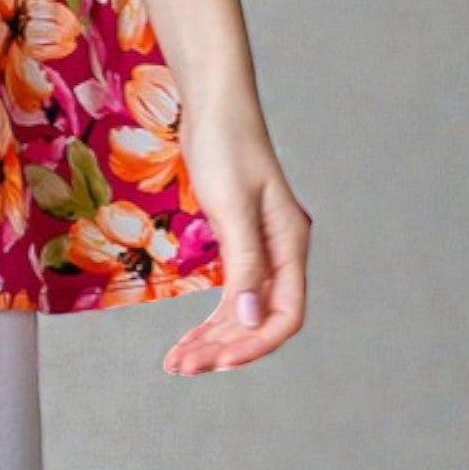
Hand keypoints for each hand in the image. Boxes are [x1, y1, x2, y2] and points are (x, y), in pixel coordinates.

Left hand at [164, 100, 312, 376]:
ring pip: (243, 310)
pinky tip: (191, 334)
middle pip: (260, 319)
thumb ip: (245, 263)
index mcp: (289, 245)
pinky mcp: (237, 238)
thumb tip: (252, 320)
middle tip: (182, 367)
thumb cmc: (226, 143)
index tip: (216, 361)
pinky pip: (231, 291)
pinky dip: (211, 315)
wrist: (213, 101)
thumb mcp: (233, 205)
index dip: (254, 345)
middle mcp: (279, 252)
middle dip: (224, 348)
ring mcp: (259, 246)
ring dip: (214, 338)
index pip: (285, 315)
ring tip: (179, 362)